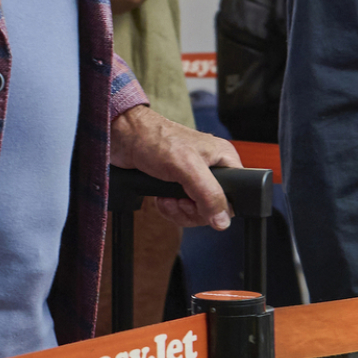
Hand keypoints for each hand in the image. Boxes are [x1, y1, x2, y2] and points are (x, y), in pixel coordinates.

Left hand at [109, 104, 237, 229]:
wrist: (123, 137)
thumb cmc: (153, 139)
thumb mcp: (186, 166)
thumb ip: (208, 193)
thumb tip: (222, 220)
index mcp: (223, 158)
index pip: (234, 196)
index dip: (216, 207)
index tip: (196, 203)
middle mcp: (211, 168)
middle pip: (214, 208)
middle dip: (192, 211)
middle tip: (178, 200)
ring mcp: (193, 178)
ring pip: (197, 212)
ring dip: (178, 211)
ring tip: (166, 198)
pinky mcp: (176, 185)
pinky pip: (182, 209)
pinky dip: (170, 209)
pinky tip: (160, 198)